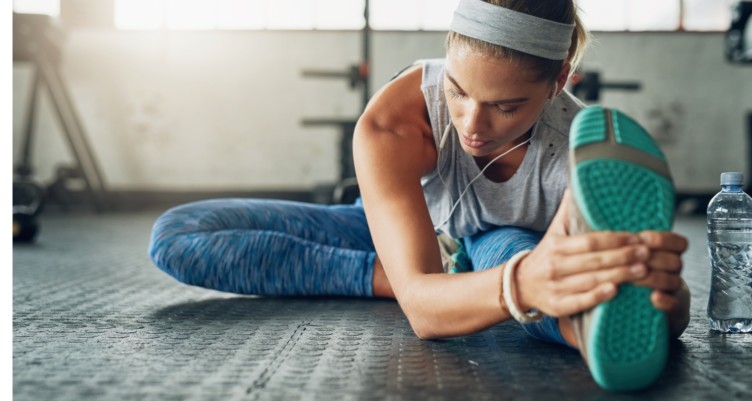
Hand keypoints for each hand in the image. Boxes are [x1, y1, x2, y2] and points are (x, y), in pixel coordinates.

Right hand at [513, 191, 651, 316]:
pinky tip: (616, 291)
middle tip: (647, 253)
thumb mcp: (554, 232)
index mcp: (556, 246)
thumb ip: (568, 211)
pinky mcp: (557, 306)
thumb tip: (577, 184)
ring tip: (643, 271)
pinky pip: (580, 302)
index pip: (589, 241)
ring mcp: (556, 287)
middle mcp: (555, 266)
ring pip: (591, 281)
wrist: (520, 285)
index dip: (614, 239)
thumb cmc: (546, 256)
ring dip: (619, 276)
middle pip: (594, 261)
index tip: (636, 237)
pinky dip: (598, 297)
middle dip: (623, 257)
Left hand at [631, 230, 690, 337]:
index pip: (677, 243)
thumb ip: (622, 247)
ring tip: (634, 279)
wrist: (635, 312)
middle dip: (653, 259)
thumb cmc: (626, 280)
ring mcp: (673, 292)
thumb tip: (604, 231)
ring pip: (674, 280)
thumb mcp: (626, 260)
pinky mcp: (672, 313)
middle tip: (635, 260)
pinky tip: (653, 297)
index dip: (663, 239)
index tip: (643, 238)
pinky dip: (664, 301)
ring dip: (654, 278)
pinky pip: (674, 305)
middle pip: (674, 261)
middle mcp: (672, 272)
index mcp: (664, 255)